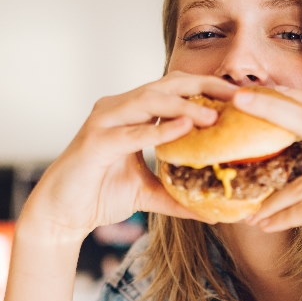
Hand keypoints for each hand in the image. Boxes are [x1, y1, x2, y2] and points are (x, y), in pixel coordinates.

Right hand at [21, 72, 236, 243]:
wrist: (61, 215)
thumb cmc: (99, 195)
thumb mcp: (148, 194)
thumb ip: (178, 196)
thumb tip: (215, 213)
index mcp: (132, 113)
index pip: (175, 89)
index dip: (207, 88)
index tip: (240, 96)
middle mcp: (118, 109)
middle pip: (166, 85)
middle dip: (204, 87)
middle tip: (237, 95)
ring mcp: (104, 122)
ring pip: (148, 101)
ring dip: (183, 106)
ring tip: (214, 115)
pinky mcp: (94, 142)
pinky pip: (130, 132)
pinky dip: (157, 130)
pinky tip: (183, 130)